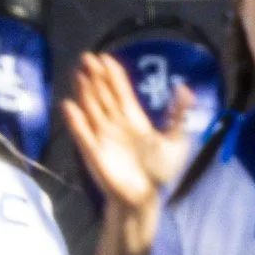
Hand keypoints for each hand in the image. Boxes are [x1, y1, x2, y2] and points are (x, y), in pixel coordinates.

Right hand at [64, 53, 192, 254]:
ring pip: (92, 109)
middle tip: (87, 57)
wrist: (145, 198)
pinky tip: (69, 106)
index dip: (113, 75)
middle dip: (96, 77)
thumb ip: (178, 115)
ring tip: (79, 73)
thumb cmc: (159, 171)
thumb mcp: (176, 141)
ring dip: (85, 92)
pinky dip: (76, 121)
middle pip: (103, 95)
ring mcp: (103, 137)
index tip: (106, 57)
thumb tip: (185, 88)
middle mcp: (115, 124)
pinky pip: (83, 134)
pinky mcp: (94, 152)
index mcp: (133, 119)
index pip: (120, 92)